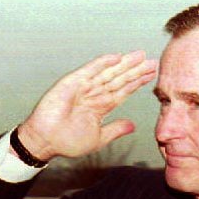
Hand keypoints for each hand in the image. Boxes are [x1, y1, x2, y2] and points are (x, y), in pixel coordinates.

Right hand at [19, 51, 157, 161]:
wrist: (46, 141)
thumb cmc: (67, 142)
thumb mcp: (98, 138)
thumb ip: (115, 130)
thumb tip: (132, 126)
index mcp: (100, 107)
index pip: (122, 91)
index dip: (137, 83)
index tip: (152, 76)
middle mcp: (93, 94)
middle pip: (118, 79)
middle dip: (135, 71)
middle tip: (152, 62)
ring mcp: (83, 87)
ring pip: (108, 73)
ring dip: (124, 64)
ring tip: (140, 56)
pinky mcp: (72, 82)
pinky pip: (90, 70)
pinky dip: (102, 63)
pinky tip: (116, 57)